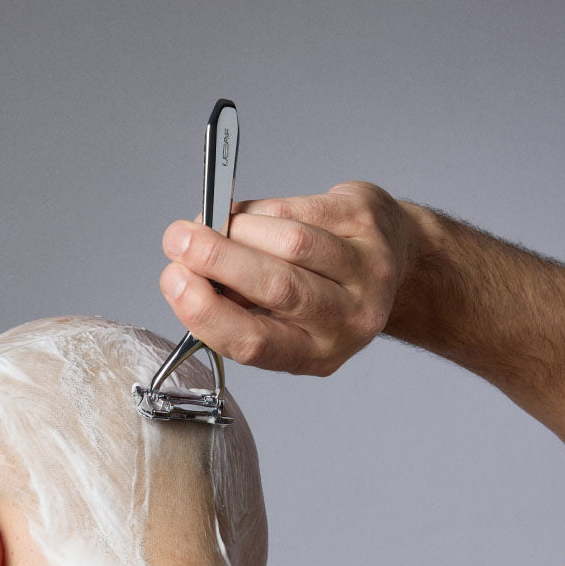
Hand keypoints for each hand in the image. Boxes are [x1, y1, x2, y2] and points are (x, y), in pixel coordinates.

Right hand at [159, 181, 414, 375]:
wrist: (391, 259)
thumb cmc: (320, 291)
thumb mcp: (278, 319)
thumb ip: (234, 306)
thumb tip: (186, 272)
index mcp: (315, 355)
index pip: (254, 342)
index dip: (207, 312)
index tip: (174, 281)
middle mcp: (347, 320)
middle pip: (277, 289)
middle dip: (218, 260)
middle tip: (178, 240)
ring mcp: (366, 270)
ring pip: (291, 244)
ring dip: (239, 230)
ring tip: (214, 225)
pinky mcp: (366, 223)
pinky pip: (302, 211)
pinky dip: (262, 210)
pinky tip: (248, 215)